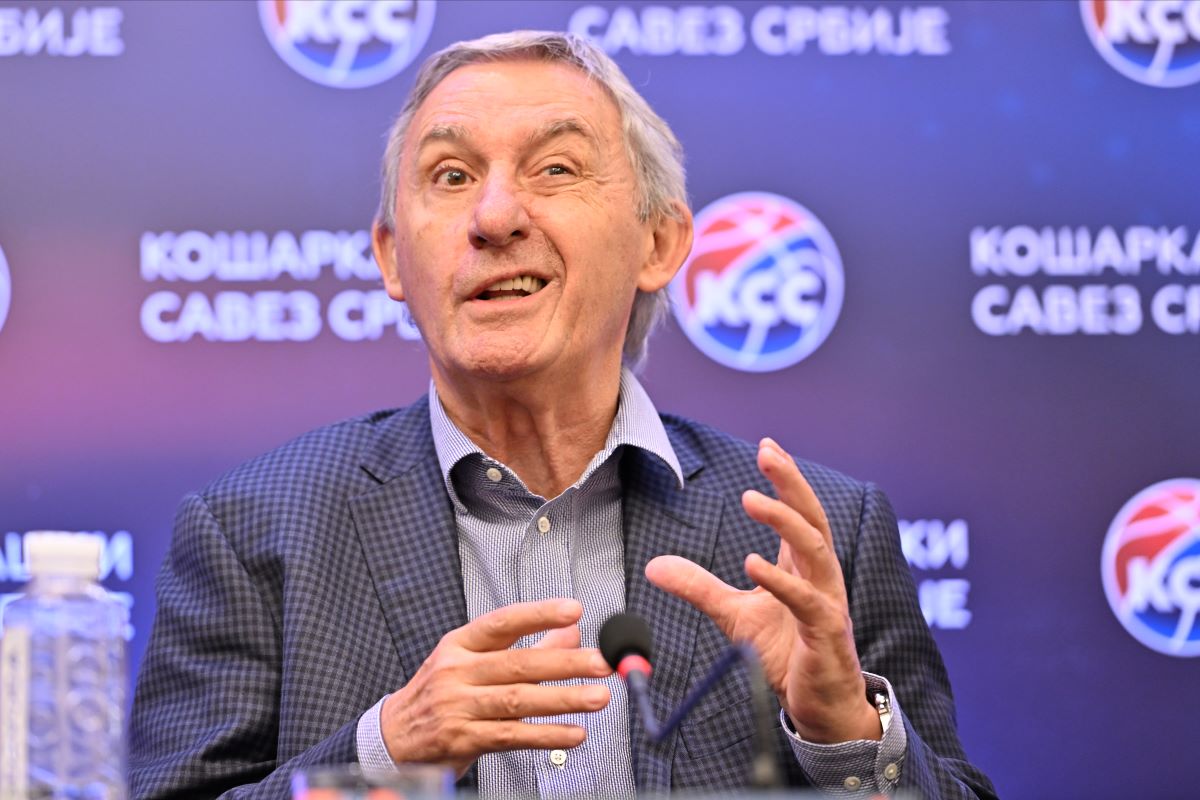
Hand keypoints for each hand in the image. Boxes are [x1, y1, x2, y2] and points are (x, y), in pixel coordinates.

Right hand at [379, 598, 612, 776]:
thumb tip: (571, 631)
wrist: (393, 735)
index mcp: (460, 644)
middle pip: (518, 664)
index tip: (573, 610)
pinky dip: (546, 735)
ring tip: (598, 697)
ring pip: (519, 700)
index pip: (502, 622)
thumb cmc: (439, 692)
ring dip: (564, 699)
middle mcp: (457, 672)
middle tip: (602, 662)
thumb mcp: (471, 660)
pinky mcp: (463, 739)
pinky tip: (574, 733)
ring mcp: (458, 706)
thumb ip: (524, 646)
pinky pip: (512, 735)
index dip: (538, 614)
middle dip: (566, 663)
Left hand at [645, 438, 879, 743]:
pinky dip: (780, 580)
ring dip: (785, 521)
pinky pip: (806, 601)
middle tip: (768, 452)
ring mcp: (827, 603)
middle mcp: (820, 578)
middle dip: (791, 483)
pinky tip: (753, 563)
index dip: (786, 479)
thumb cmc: (787, 654)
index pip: (799, 513)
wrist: (820, 706)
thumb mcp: (734, 615)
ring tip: (752, 498)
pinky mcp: (825, 634)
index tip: (768, 445)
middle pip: (813, 519)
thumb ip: (699, 587)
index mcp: (803, 567)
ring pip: (815, 550)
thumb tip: (655, 565)